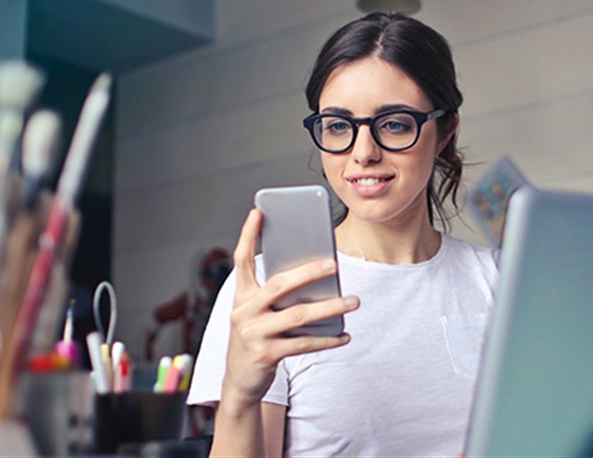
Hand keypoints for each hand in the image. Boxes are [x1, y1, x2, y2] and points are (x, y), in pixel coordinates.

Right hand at [221, 209, 359, 403]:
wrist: (239, 380)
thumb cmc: (256, 337)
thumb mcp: (257, 313)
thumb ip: (276, 295)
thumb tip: (316, 277)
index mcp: (241, 296)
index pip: (241, 260)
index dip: (247, 235)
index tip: (258, 212)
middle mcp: (243, 311)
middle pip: (279, 285)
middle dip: (308, 272)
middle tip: (333, 264)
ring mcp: (253, 334)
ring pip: (298, 315)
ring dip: (330, 307)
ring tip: (353, 301)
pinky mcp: (266, 354)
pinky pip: (304, 344)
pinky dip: (328, 340)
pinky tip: (345, 335)